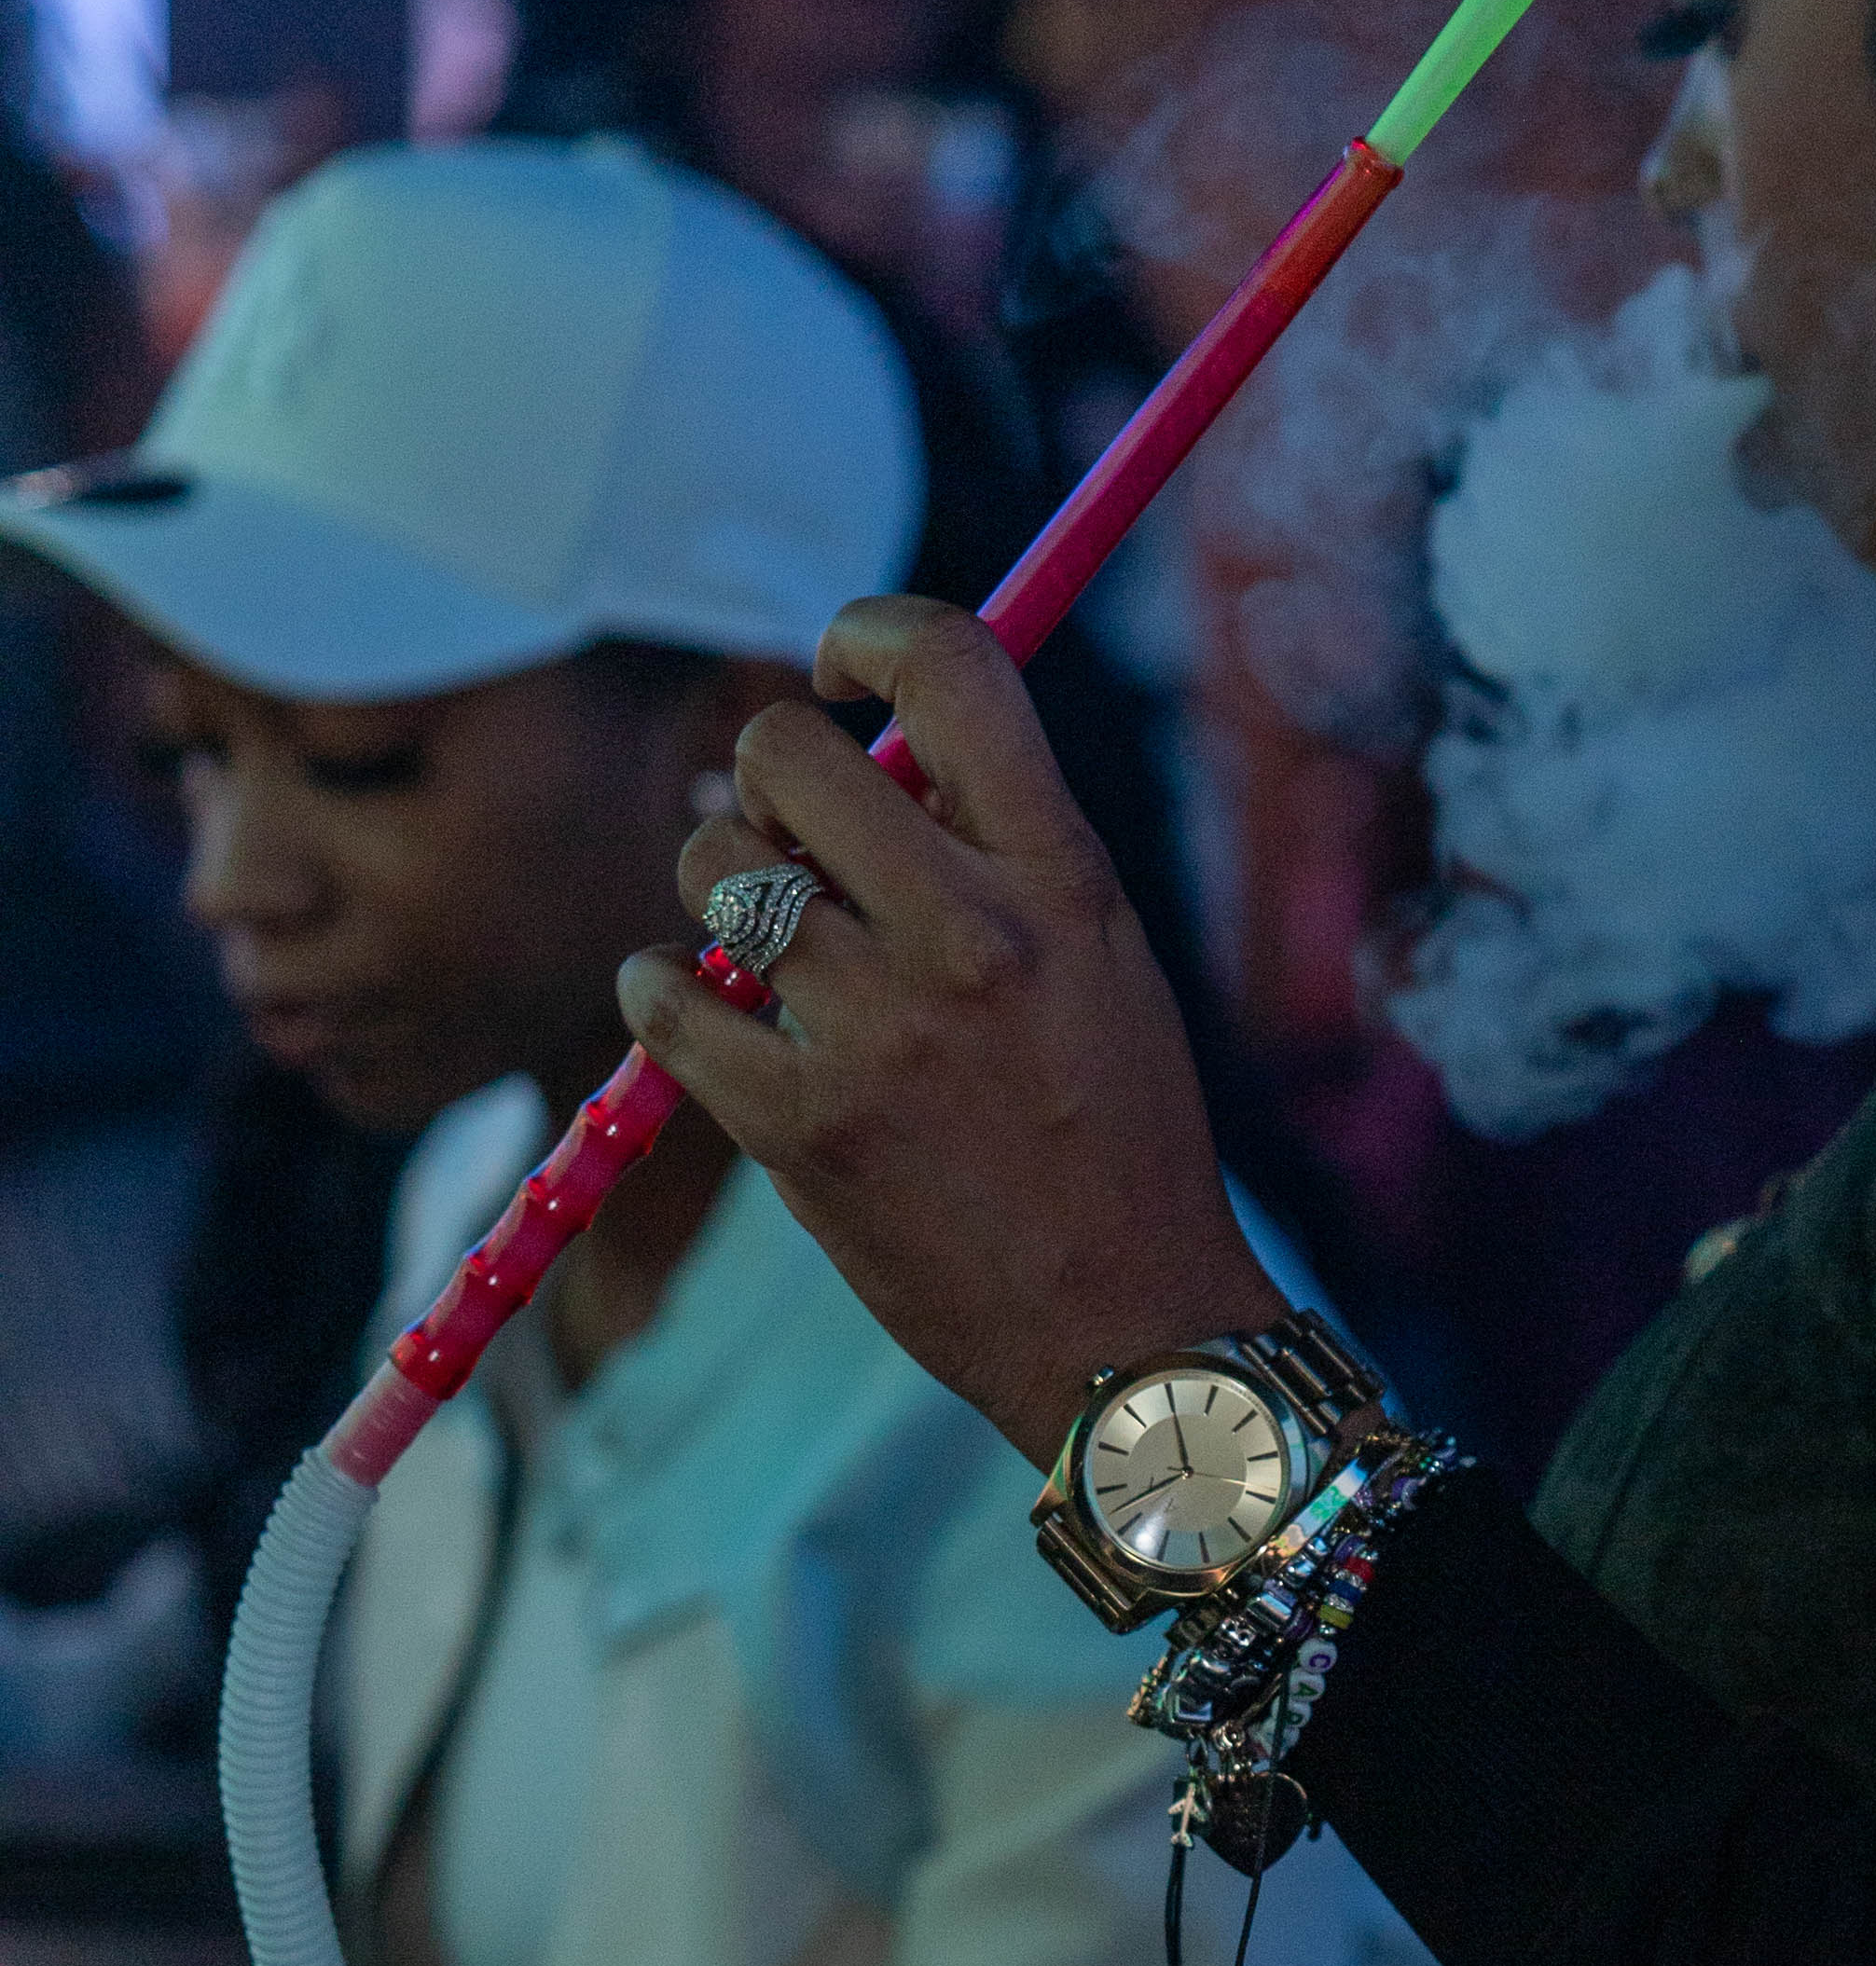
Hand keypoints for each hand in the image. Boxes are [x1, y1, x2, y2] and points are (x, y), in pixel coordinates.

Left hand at [624, 599, 1286, 1460]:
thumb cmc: (1119, 1140)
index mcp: (1063, 881)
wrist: (1125, 1332)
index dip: (870, 634)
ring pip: (712, 864)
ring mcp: (877, 1033)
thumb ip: (1005, 850)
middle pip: (787, 750)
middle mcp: (969, 937)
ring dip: (716, 888)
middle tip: (789, 835)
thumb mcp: (1105, 964)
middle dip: (765, 776)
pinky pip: (660, 994)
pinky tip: (711, 1020)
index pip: (950, 670)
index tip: (843, 668)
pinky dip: (663, 995)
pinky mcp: (799, 1126)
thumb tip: (875, 747)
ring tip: (763, 950)